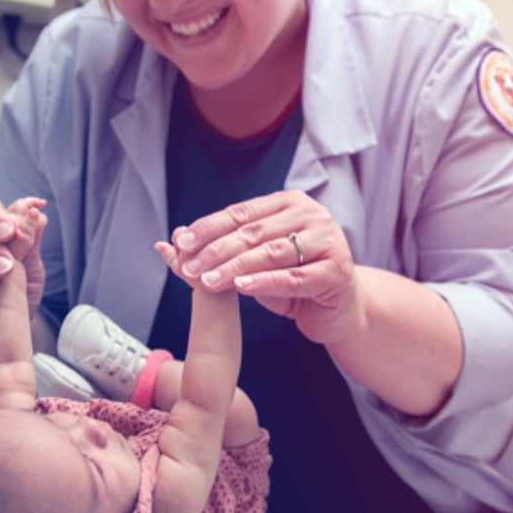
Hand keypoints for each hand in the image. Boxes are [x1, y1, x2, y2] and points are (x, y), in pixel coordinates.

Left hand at [165, 190, 360, 344]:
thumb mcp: (258, 262)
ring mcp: (329, 241)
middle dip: (217, 250)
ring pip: (273, 253)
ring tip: (207, 280)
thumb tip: (174, 240)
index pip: (242, 213)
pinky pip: (294, 277)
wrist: (339, 309)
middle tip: (189, 266)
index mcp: (291, 203)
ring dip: (235, 267)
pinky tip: (241, 286)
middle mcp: (313, 215)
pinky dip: (265, 281)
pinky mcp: (337, 272)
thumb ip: (228, 250)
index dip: (209, 227)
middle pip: (255, 232)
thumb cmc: (294, 281)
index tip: (181, 243)